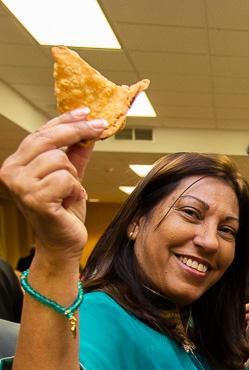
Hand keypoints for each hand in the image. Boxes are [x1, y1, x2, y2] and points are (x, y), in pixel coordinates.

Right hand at [0, 109, 105, 261]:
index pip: (40, 133)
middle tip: (101, 127)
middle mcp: (11, 171)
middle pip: (49, 139)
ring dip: (74, 177)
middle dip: (78, 132)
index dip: (64, 121)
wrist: (63, 244)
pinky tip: (69, 202)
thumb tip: (88, 130)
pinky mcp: (33, 198)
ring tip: (70, 193)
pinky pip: (66, 179)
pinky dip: (75, 190)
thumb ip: (75, 155)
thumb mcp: (71, 178)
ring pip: (60, 160)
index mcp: (15, 163)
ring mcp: (19, 185)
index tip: (86, 111)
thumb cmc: (65, 212)